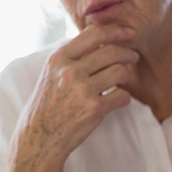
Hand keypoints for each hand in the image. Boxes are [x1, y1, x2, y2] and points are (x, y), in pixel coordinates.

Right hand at [2, 25, 140, 171]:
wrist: (38, 140)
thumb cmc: (45, 107)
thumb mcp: (50, 75)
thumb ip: (71, 58)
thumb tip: (99, 41)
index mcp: (58, 59)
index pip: (93, 33)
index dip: (115, 31)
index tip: (127, 33)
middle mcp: (70, 71)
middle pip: (111, 51)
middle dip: (127, 53)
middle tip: (133, 57)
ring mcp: (83, 91)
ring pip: (120, 72)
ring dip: (126, 75)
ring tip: (122, 80)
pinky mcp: (94, 109)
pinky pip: (122, 95)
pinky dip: (123, 97)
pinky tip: (117, 100)